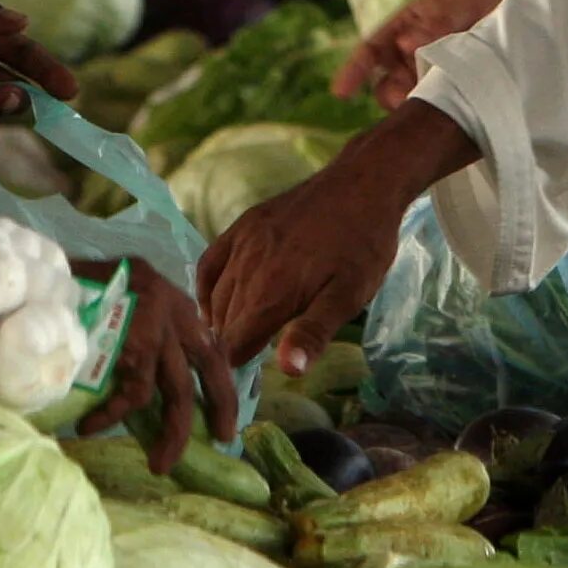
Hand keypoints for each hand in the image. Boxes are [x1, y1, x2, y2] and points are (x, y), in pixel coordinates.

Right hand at [76, 260, 240, 468]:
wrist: (49, 274)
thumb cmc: (82, 288)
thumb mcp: (128, 297)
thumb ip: (149, 327)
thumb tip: (159, 378)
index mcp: (174, 302)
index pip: (211, 345)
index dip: (222, 381)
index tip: (226, 411)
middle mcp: (173, 311)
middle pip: (210, 366)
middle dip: (220, 407)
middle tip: (221, 439)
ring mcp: (158, 327)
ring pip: (177, 392)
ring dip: (171, 435)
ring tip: (159, 464)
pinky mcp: (136, 345)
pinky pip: (132, 396)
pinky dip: (112, 417)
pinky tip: (91, 427)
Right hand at [198, 164, 405, 374]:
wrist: (363, 183)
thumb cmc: (362, 247)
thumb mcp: (349, 296)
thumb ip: (313, 333)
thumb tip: (288, 370)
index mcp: (272, 292)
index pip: (234, 344)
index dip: (236, 369)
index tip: (242, 384)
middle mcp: (248, 267)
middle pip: (224, 323)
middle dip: (229, 347)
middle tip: (240, 367)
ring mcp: (243, 242)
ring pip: (216, 295)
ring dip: (220, 321)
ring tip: (230, 342)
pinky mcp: (244, 224)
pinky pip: (210, 262)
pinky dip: (205, 287)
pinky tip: (211, 303)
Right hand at [333, 0, 512, 104]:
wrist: (521, 11)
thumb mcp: (459, 1)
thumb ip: (437, 20)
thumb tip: (407, 43)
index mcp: (403, 29)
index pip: (370, 51)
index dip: (353, 71)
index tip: (340, 92)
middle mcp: (411, 60)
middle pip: (388, 87)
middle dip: (395, 95)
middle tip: (412, 96)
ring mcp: (432, 81)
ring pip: (411, 103)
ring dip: (419, 105)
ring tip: (442, 103)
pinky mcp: (456, 98)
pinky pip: (440, 112)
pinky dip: (442, 115)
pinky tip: (455, 116)